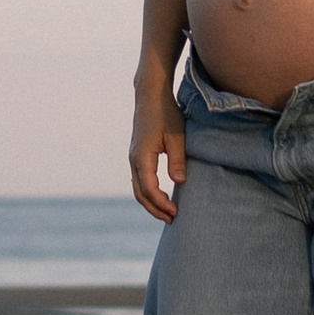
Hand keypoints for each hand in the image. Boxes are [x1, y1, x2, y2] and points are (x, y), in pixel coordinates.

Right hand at [129, 81, 188, 221]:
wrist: (150, 95)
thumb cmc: (166, 113)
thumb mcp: (177, 136)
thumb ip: (177, 160)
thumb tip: (180, 182)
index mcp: (142, 156)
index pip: (149, 189)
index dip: (162, 204)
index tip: (176, 212)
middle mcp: (134, 159)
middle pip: (140, 194)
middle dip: (155, 209)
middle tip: (172, 220)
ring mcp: (134, 157)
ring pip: (138, 188)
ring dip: (151, 203)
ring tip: (167, 213)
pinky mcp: (137, 154)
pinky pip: (139, 180)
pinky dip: (148, 192)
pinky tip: (161, 196)